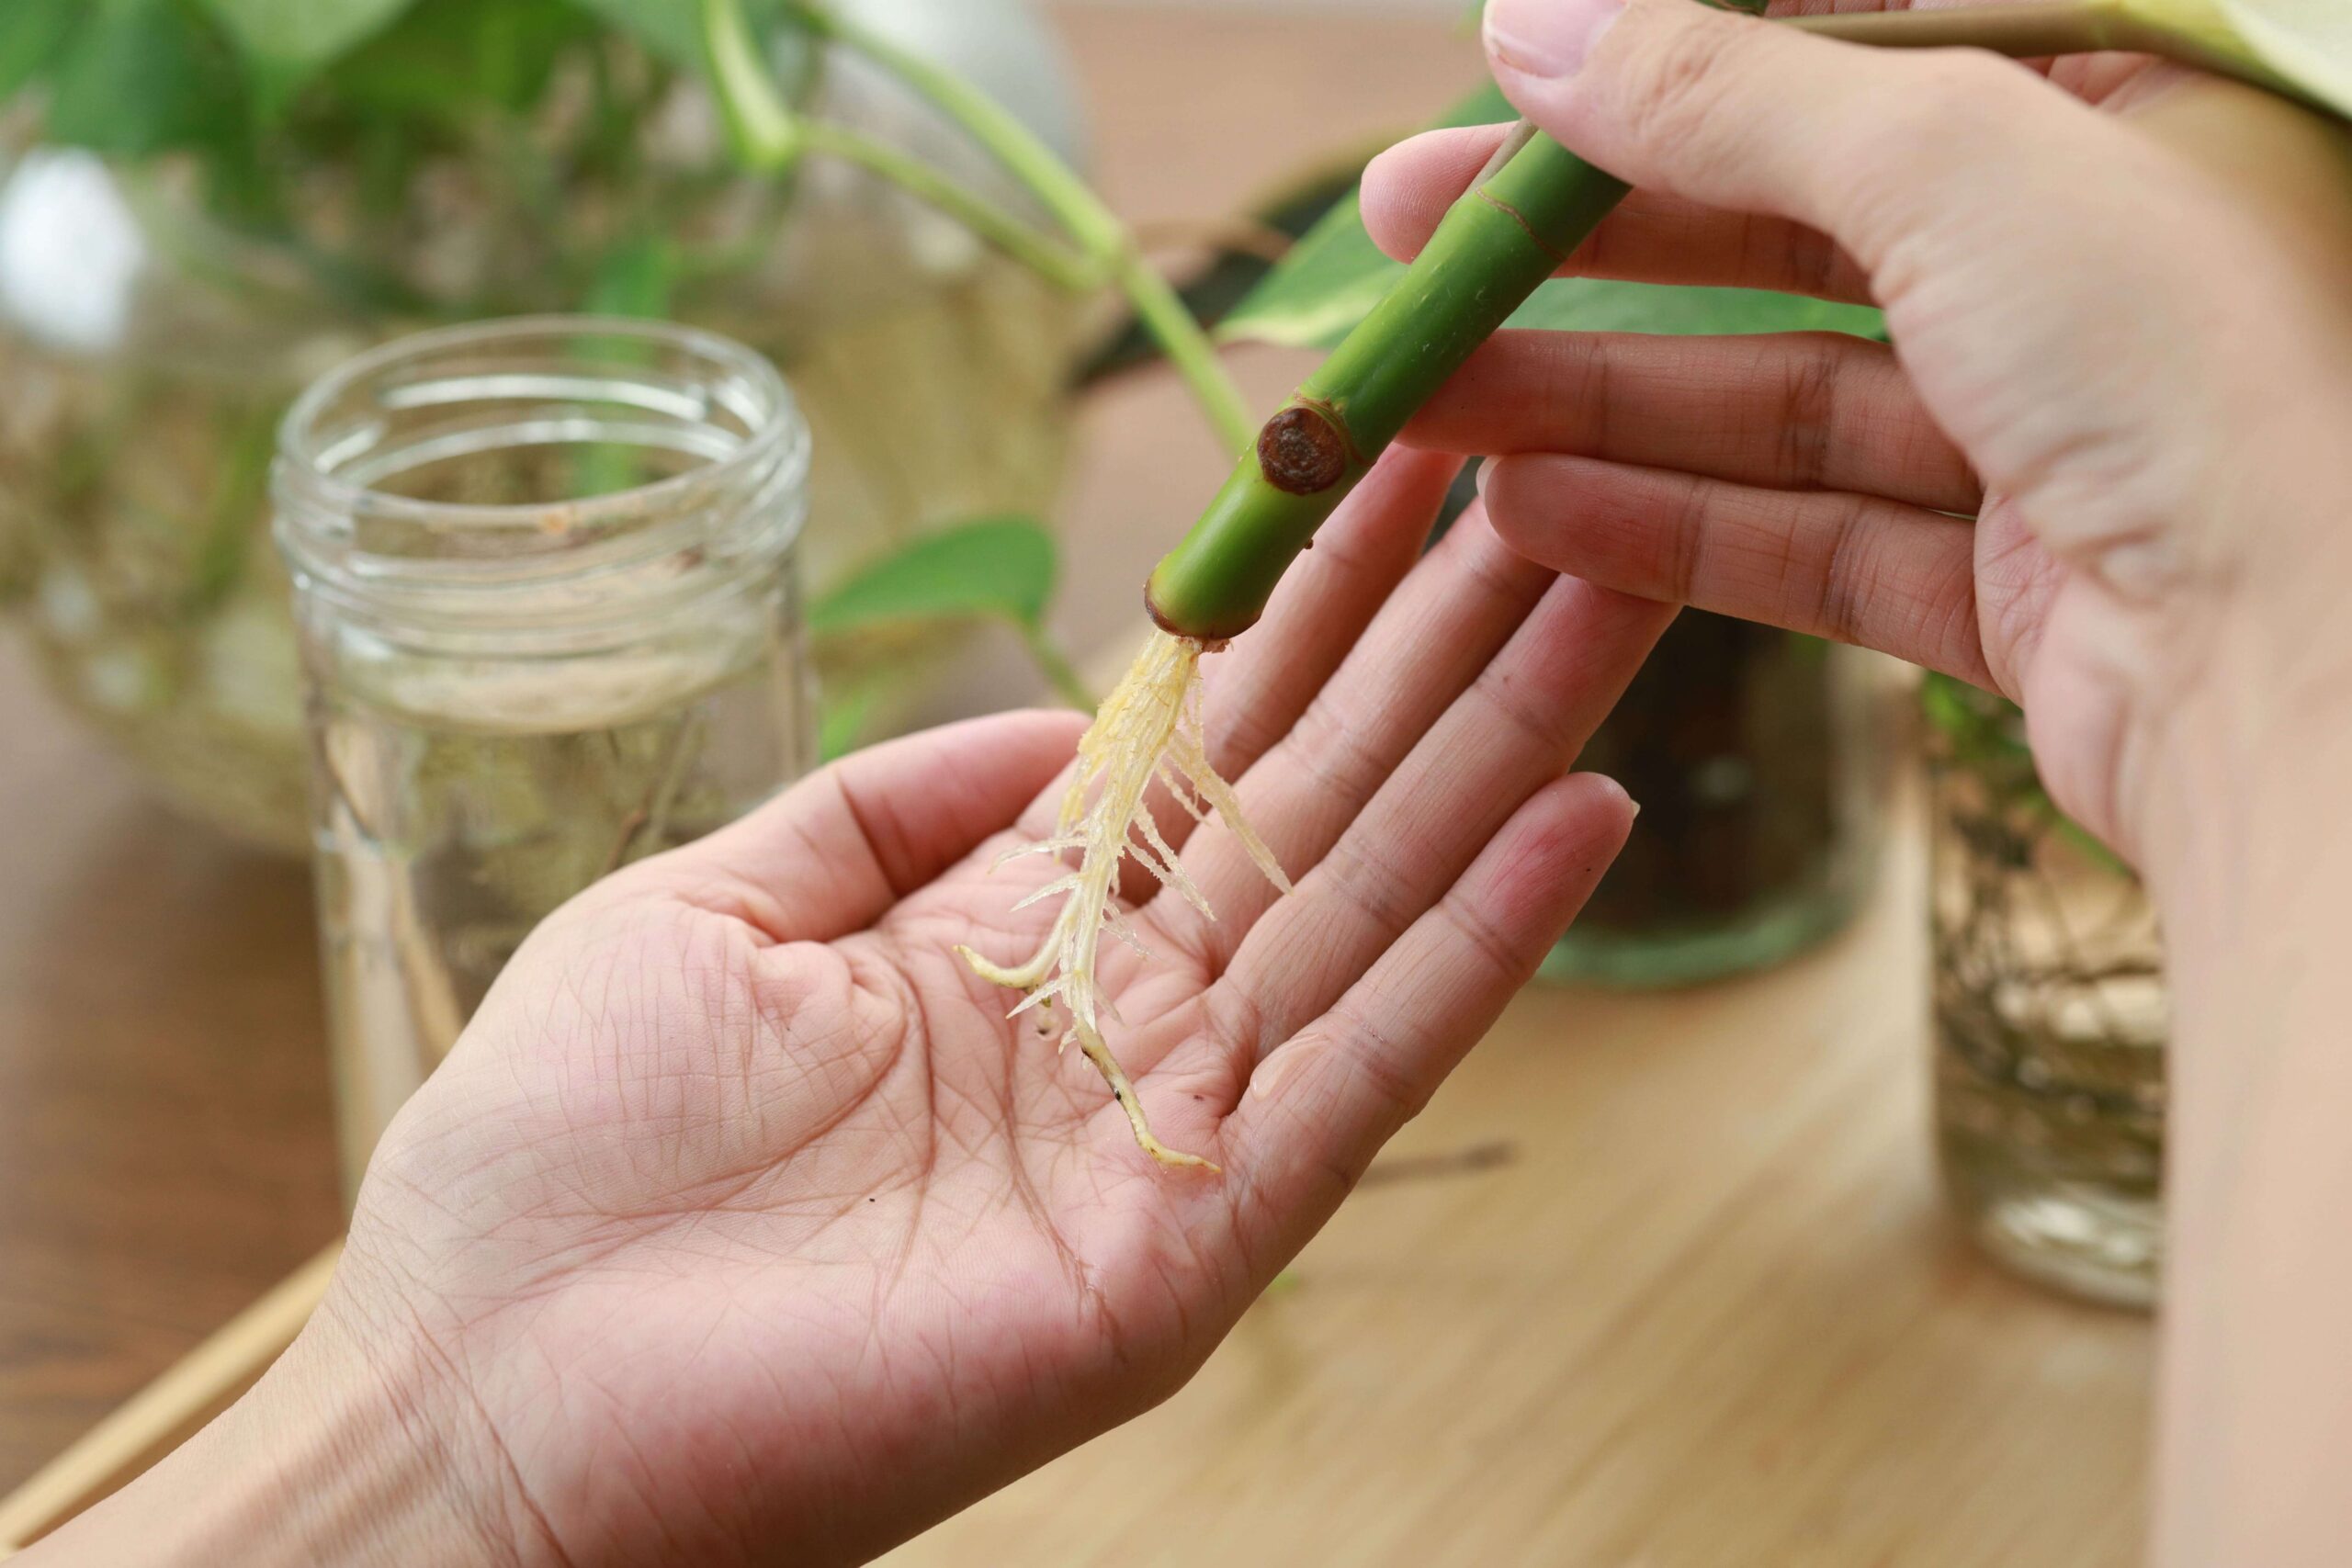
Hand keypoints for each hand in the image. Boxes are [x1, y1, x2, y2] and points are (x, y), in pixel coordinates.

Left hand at [33, 453, 1667, 1567]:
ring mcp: (1166, 1133)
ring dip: (1502, 748)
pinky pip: (1359, 1076)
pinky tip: (1579, 813)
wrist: (492, 1396)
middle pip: (1319, 799)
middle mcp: (1116, 1022)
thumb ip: (887, 803)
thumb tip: (1066, 706)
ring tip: (1619, 585)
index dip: (1304, 601)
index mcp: (1005, 935)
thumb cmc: (563, 1154)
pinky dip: (1477, 949)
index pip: (1202, 742)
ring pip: (1373, 904)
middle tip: (1574, 473)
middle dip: (1442, 636)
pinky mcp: (1189, 1247)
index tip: (1401, 458)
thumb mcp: (712, 906)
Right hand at [1362, 0, 2351, 863]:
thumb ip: (1723, 92)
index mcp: (2124, 99)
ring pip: (1784, 396)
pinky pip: (1818, 535)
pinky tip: (1533, 511)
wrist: (2317, 676)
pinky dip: (1678, 527)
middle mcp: (2095, 260)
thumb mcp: (1942, 157)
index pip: (1846, 53)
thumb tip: (1532, 24)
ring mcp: (2060, 430)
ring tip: (1426, 397)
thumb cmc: (2185, 357)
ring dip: (1600, 398)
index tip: (1497, 93)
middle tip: (1405, 243)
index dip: (1659, 70)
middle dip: (1586, 244)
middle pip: (1789, 229)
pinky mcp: (2022, 583)